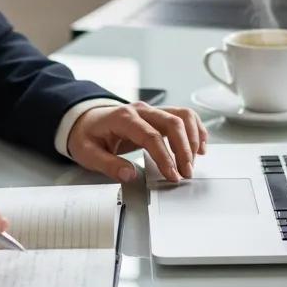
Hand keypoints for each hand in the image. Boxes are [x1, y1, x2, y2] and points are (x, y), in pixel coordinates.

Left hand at [66, 102, 207, 182]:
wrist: (85, 120)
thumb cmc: (87, 136)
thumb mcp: (88, 154)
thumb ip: (109, 165)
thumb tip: (130, 175)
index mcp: (123, 118)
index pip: (151, 136)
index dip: (165, 157)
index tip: (173, 175)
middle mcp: (141, 110)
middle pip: (172, 123)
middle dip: (184, 149)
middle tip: (186, 173)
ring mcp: (151, 110)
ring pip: (182, 115)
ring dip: (192, 138)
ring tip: (194, 161)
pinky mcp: (158, 114)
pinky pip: (182, 115)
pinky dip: (195, 128)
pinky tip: (200, 144)